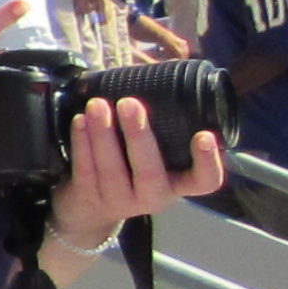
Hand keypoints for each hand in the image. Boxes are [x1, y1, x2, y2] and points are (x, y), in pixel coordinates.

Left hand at [48, 95, 227, 250]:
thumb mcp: (155, 158)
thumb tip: (158, 78)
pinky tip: (80, 121)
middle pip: (150, 172)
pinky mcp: (89, 199)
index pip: (204, 181)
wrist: (90, 210)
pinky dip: (81, 142)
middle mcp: (153, 197)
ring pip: (111, 170)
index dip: (208, 161)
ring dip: (103, 133)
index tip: (203, 135)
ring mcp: (119, 201)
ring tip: (97, 105)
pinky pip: (84, 169)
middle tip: (129, 103)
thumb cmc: (130, 170)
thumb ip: (163, 131)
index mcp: (177, 184)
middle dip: (138, 135)